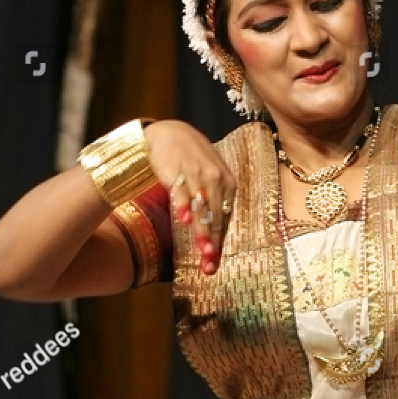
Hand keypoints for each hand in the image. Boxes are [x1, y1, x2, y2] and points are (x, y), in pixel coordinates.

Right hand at [144, 119, 235, 274]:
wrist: (170, 132)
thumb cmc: (191, 161)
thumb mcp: (207, 181)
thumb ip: (210, 207)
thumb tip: (211, 239)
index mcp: (228, 184)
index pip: (224, 219)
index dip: (219, 243)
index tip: (213, 265)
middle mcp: (216, 180)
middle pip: (214, 217)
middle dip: (212, 244)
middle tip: (209, 266)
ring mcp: (197, 174)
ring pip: (201, 208)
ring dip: (202, 230)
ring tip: (203, 251)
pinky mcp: (177, 170)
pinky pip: (181, 190)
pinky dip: (183, 205)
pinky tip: (183, 219)